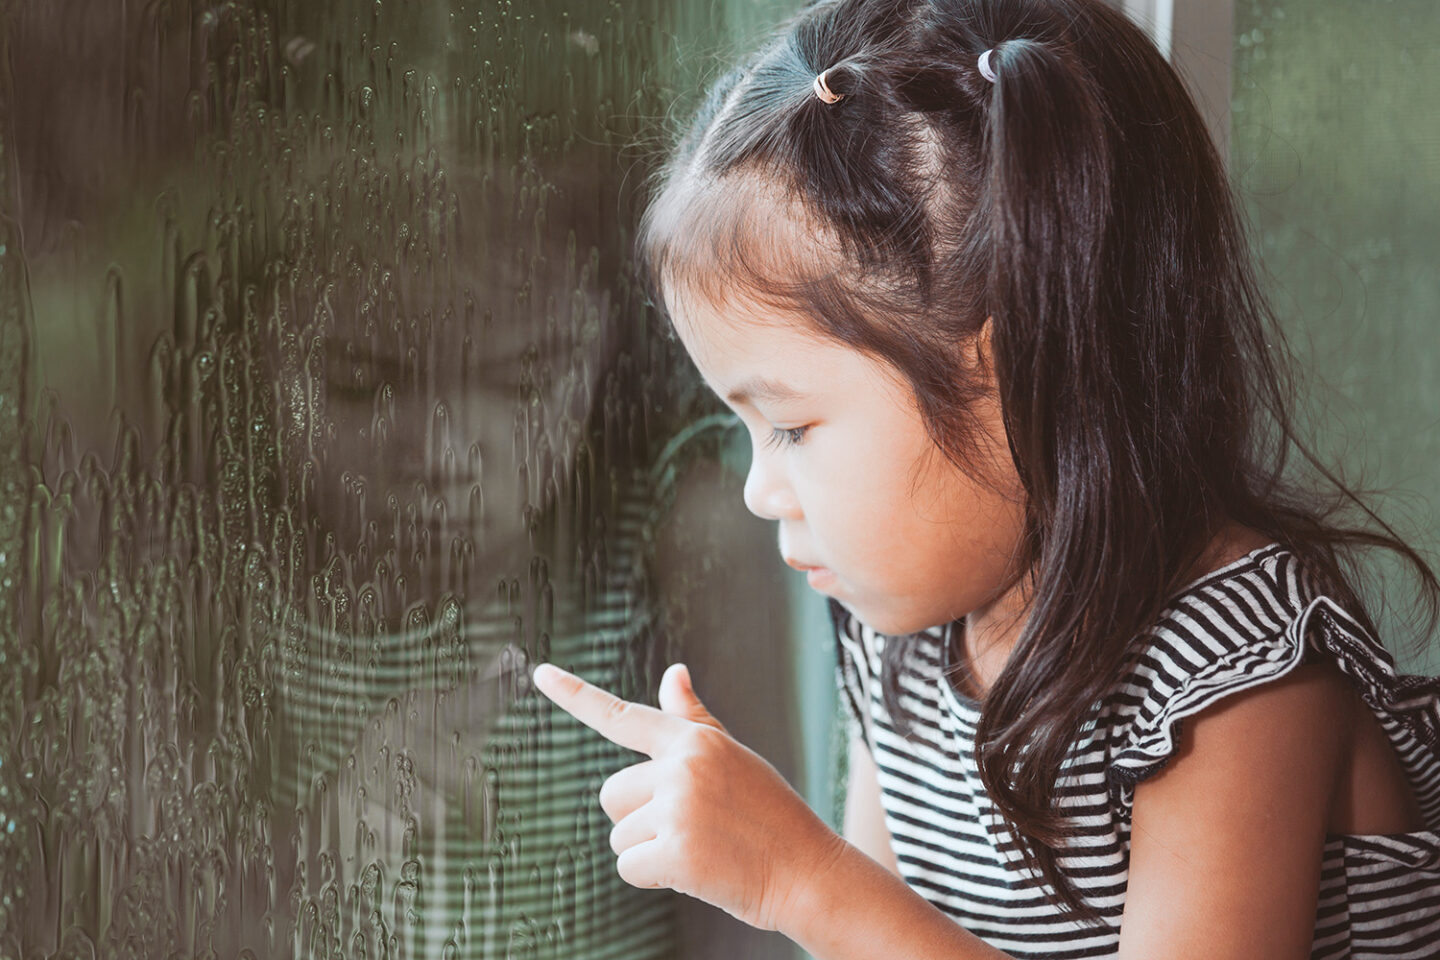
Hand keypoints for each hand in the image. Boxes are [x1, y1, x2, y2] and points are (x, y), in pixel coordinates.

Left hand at [531, 661, 846, 932]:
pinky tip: (694, 873)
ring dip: (649, 851)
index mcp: (694, 740)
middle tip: (689, 828)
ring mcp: (679, 808)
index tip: (540, 673)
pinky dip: (653, 879)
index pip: (622, 715)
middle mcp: (682, 766)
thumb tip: (673, 672)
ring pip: (620, 835)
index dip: (575, 694)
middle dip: (637, 819)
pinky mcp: (677, 852)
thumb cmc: (769, 815)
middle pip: (612, 794)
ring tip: (700, 849)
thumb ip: (692, 720)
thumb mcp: (733, 758)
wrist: (808, 871)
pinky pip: (629, 868)